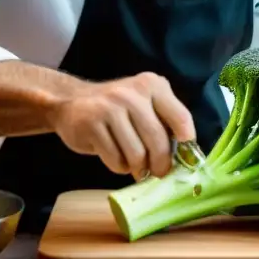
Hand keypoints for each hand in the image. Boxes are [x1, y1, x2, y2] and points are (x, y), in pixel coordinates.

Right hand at [50, 72, 195, 178]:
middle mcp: (133, 93)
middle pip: (158, 141)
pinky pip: (116, 160)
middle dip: (161, 164)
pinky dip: (119, 166)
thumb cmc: (117, 109)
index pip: (181, 118)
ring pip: (137, 154)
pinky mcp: (91, 124)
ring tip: (135, 165)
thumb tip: (187, 156)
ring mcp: (110, 107)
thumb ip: (165, 122)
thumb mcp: (144, 104)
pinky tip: (116, 157)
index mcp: (153, 85)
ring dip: (138, 168)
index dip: (187, 145)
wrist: (71, 102)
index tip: (186, 161)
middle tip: (158, 172)